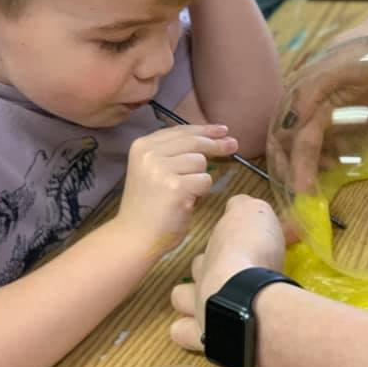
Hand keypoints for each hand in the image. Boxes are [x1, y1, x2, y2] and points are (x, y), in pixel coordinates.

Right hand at [116, 124, 237, 252]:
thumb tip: (216, 138)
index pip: (180, 130)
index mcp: (142, 146)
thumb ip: (175, 153)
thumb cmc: (149, 206)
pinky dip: (201, 192)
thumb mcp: (154, 171)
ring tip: (184, 194)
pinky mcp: (175, 187)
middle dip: (216, 144)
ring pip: (201, 162)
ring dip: (200, 179)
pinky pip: (205, 180)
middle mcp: (149, 153)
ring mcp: (161, 169)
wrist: (134, 236)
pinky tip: (186, 202)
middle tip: (233, 145)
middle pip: (194, 142)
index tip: (223, 130)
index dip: (204, 130)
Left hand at [169, 195, 285, 349]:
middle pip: (196, 267)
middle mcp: (204, 274)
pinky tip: (208, 334)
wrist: (245, 297)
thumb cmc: (253, 252)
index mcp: (219, 248)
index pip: (217, 241)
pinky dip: (191, 333)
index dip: (228, 243)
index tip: (243, 246)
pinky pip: (183, 334)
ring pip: (180, 298)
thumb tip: (237, 205)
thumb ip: (245, 208)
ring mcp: (199, 306)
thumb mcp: (256, 214)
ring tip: (210, 306)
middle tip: (230, 276)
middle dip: (207, 270)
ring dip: (191, 300)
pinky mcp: (203, 336)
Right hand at [268, 34, 367, 198]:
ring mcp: (328, 111)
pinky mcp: (346, 117)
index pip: (285, 134)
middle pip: (290, 143)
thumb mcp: (342, 65)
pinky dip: (326, 157)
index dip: (290, 161)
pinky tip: (335, 166)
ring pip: (308, 146)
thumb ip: (314, 90)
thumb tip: (292, 121)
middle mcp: (309, 103)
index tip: (299, 188)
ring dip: (309, 165)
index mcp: (301, 90)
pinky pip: (328, 142)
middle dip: (292, 168)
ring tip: (320, 182)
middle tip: (303, 195)